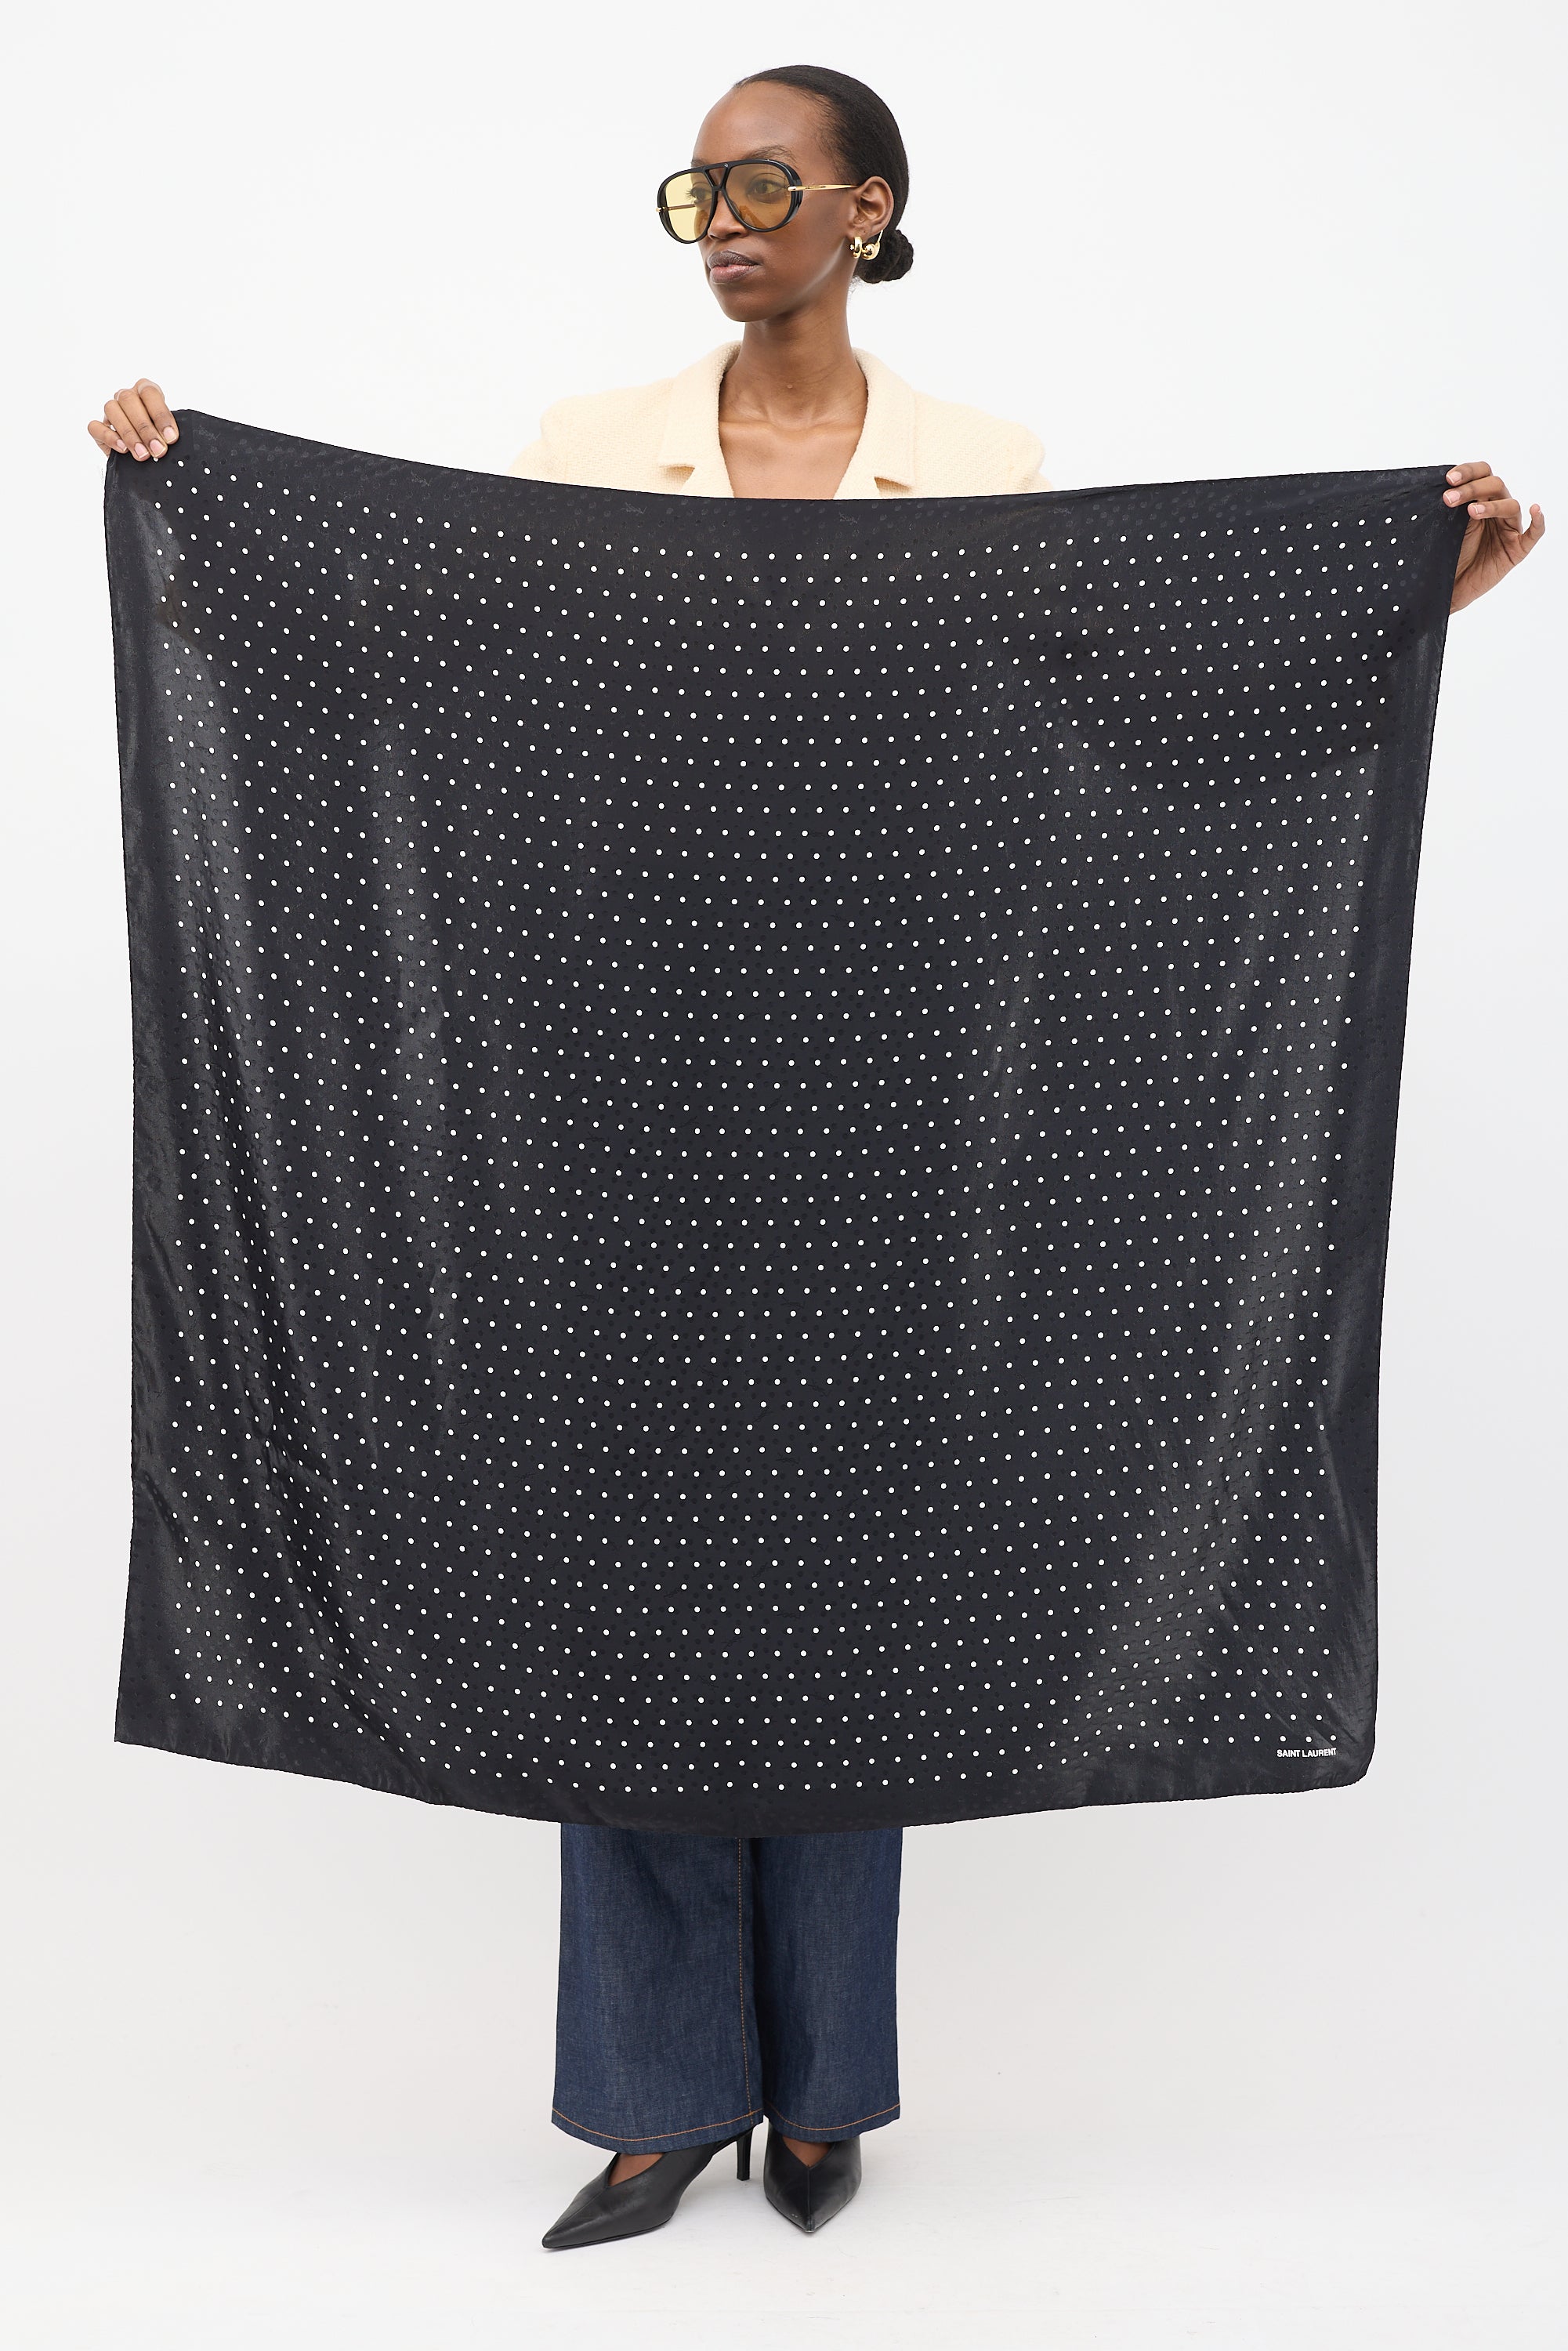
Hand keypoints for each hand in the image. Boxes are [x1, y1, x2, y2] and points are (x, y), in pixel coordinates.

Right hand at [87, 379, 177, 462]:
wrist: (147, 456)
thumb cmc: (159, 438)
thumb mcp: (168, 432)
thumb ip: (169, 431)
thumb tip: (171, 438)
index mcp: (145, 391)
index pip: (150, 393)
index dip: (160, 415)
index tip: (170, 437)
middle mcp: (126, 397)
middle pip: (129, 400)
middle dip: (145, 428)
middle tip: (157, 449)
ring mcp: (111, 410)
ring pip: (112, 410)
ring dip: (129, 434)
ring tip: (142, 454)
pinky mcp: (99, 427)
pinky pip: (96, 427)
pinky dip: (109, 438)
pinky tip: (123, 449)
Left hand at [1444, 461, 1543, 613]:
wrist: (1448, 586)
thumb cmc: (1448, 554)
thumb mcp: (1445, 526)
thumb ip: (1451, 506)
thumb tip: (1443, 485)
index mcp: (1479, 499)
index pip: (1481, 473)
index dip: (1468, 471)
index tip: (1448, 479)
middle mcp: (1496, 510)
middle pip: (1495, 486)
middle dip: (1471, 489)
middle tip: (1448, 499)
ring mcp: (1508, 529)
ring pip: (1511, 506)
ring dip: (1492, 506)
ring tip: (1471, 512)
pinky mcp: (1517, 549)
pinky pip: (1534, 534)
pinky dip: (1538, 521)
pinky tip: (1535, 509)